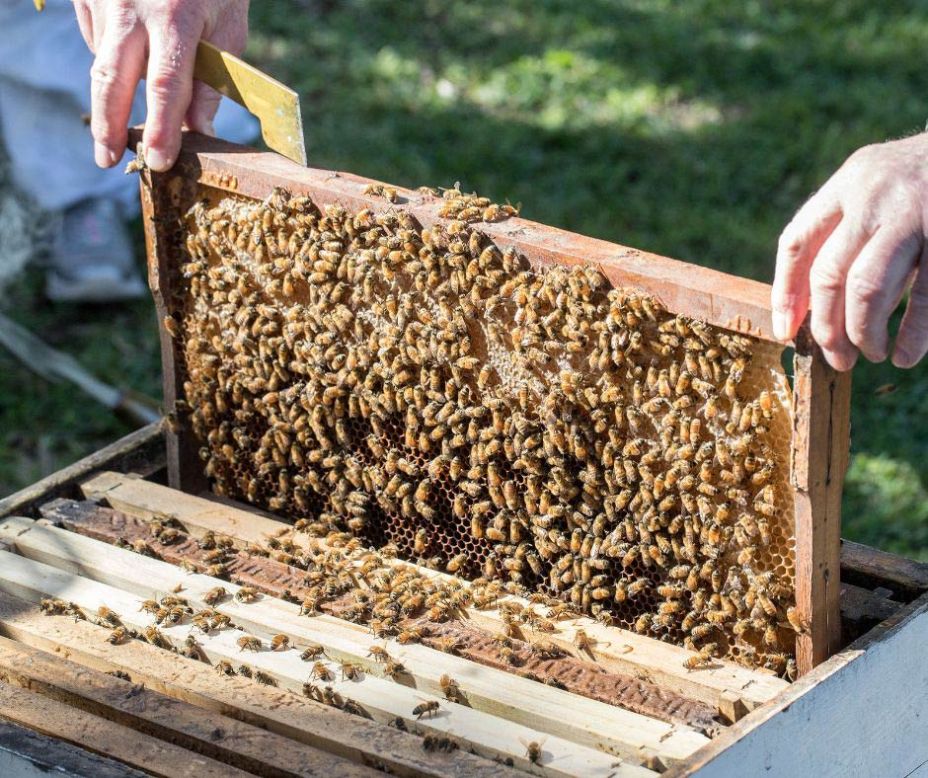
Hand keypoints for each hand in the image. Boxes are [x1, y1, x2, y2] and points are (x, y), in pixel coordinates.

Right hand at [74, 0, 248, 170]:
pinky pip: (95, 39)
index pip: (166, 85)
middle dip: (108, 126)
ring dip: (119, 87)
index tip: (159, 160)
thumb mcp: (229, 25)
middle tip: (107, 160)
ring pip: (103, 62)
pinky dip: (114, 53)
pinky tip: (135, 43)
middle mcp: (132, 7)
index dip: (163, 128)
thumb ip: (211, 80)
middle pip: (113, 81)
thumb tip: (199, 131)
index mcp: (176, 17)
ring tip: (141, 80)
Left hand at [772, 133, 927, 369]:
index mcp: (848, 182)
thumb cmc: (927, 179)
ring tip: (869, 354)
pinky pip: (925, 295)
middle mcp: (874, 195)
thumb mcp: (879, 188)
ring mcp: (913, 214)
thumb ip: (847, 232)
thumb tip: (813, 309)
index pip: (797, 242)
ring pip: (866, 288)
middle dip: (827, 326)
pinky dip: (913, 333)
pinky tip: (904, 356)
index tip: (786, 330)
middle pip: (828, 273)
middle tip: (837, 358)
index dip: (786, 292)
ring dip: (862, 332)